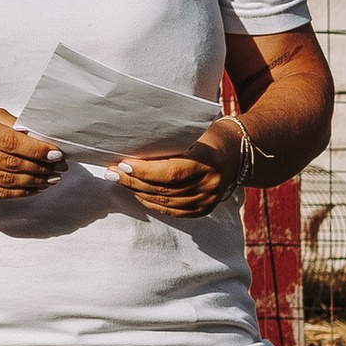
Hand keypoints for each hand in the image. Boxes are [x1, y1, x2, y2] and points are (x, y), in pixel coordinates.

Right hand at [0, 106, 64, 201]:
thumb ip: (10, 123)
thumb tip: (40, 137)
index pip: (10, 141)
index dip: (37, 149)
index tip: (56, 153)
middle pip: (11, 163)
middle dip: (41, 166)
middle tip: (60, 167)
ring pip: (7, 182)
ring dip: (35, 181)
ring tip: (52, 178)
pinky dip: (21, 193)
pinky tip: (35, 188)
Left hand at [114, 124, 244, 219]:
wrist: (234, 153)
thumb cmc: (206, 137)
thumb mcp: (191, 134)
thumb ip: (167, 145)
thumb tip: (131, 152)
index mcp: (209, 161)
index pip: (171, 172)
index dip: (144, 171)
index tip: (122, 164)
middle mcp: (210, 185)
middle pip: (164, 189)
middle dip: (133, 181)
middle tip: (111, 172)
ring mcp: (208, 200)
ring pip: (164, 202)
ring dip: (138, 192)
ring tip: (119, 181)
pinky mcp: (204, 210)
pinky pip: (172, 211)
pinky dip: (151, 202)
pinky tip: (137, 192)